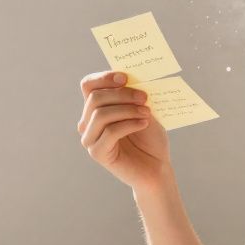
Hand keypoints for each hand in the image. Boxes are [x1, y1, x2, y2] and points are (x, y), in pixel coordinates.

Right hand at [77, 71, 170, 188]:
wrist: (157, 167)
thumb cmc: (150, 138)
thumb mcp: (143, 110)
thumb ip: (133, 95)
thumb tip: (129, 78)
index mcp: (96, 108)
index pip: (88, 85)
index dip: (104, 78)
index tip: (125, 78)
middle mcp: (88, 122)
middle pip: (95, 98)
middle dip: (122, 94)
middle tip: (144, 97)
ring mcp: (90, 138)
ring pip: (100, 114)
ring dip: (127, 110)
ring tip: (146, 113)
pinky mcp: (97, 153)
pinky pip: (109, 131)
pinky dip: (129, 124)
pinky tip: (143, 124)